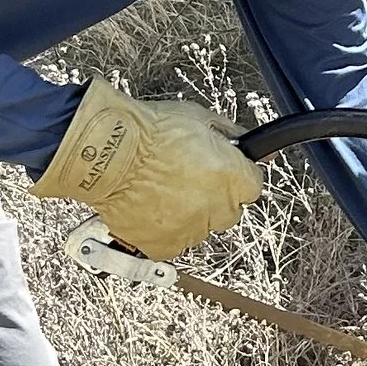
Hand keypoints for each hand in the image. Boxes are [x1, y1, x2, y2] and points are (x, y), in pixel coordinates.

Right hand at [30, 80, 257, 257]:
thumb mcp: (200, 119)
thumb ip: (234, 137)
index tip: (221, 171)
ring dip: (189, 214)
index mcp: (231, 177)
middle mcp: (215, 208)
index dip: (235, 177)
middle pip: (229, 212)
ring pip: (201, 228)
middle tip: (187, 179)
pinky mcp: (163, 246)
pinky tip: (150, 206)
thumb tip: (260, 147)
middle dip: (214, 197)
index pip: (253, 187)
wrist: (106, 153)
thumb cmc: (148, 132)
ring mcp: (190, 230)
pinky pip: (174, 242)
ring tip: (162, 190)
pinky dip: (165, 229)